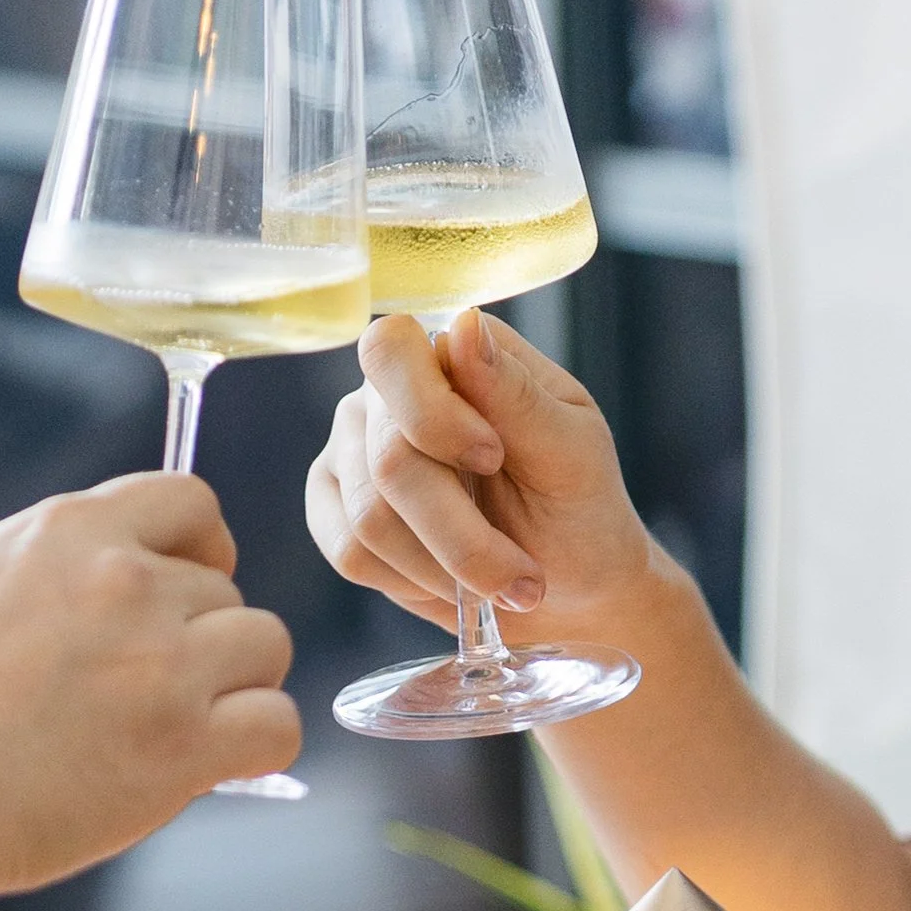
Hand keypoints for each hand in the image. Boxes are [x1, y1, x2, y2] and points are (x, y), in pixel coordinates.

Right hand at [0, 473, 297, 898]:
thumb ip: (61, 571)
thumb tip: (133, 578)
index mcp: (70, 531)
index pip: (191, 502)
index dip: (199, 553)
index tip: (177, 596)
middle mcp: (125, 582)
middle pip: (227, 591)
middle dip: (198, 641)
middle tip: (140, 699)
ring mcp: (160, 664)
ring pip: (265, 646)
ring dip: (234, 688)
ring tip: (171, 730)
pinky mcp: (181, 746)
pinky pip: (277, 725)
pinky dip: (253, 746)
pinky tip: (206, 766)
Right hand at [307, 311, 668, 639]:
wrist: (568, 584)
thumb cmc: (577, 505)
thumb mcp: (570, 451)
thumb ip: (515, 393)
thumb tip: (462, 325)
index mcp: (449, 354)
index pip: (391, 351)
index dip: (430, 415)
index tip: (492, 459)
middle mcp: (386, 393)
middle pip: (389, 461)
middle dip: (464, 536)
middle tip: (524, 578)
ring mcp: (351, 449)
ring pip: (370, 518)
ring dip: (446, 569)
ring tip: (501, 585)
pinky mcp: (333, 507)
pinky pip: (349, 551)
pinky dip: (413, 583)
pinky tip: (453, 584)